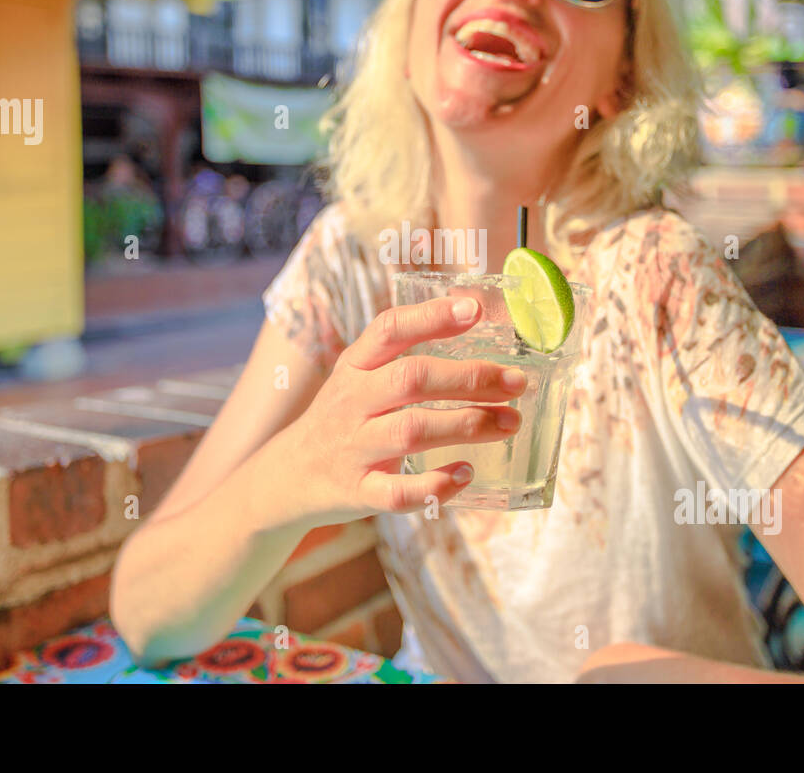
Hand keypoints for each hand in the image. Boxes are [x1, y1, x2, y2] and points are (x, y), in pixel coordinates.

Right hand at [279, 295, 525, 525]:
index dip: (430, 317)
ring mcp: (353, 448)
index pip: (388, 330)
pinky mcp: (357, 492)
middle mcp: (352, 402)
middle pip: (411, 379)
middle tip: (516, 382)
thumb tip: (475, 324)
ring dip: (467, 425)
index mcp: (354, 366)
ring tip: (509, 423)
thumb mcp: (358, 377)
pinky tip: (467, 473)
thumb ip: (402, 356)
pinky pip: (398, 492)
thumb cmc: (343, 419)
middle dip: (469, 378)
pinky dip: (436, 485)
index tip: (474, 310)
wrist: (287, 477)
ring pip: (411, 431)